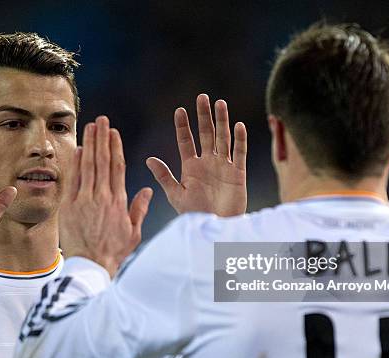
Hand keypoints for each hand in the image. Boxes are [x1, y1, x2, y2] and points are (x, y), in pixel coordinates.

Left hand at [58, 116, 152, 277]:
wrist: (92, 265)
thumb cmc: (114, 251)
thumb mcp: (133, 231)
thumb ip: (139, 208)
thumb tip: (146, 189)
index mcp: (119, 201)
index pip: (117, 167)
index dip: (115, 147)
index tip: (114, 133)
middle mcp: (102, 196)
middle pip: (102, 160)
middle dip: (102, 138)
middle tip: (102, 120)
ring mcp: (85, 200)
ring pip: (88, 166)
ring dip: (89, 144)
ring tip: (90, 126)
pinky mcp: (70, 206)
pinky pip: (73, 180)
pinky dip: (75, 163)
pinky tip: (77, 149)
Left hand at [146, 94, 246, 216]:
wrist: (215, 229)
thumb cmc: (195, 215)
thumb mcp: (177, 195)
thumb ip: (164, 176)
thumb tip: (148, 159)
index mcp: (191, 167)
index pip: (186, 141)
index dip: (182, 126)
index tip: (179, 110)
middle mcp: (207, 163)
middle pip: (205, 134)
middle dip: (203, 116)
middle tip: (201, 97)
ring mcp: (223, 166)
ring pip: (222, 138)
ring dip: (222, 121)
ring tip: (220, 103)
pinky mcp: (237, 174)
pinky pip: (239, 153)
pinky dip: (239, 140)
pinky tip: (238, 126)